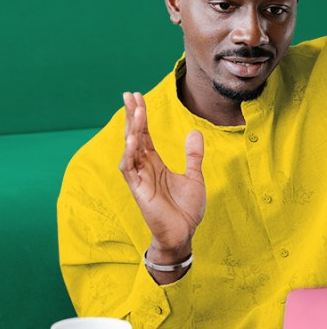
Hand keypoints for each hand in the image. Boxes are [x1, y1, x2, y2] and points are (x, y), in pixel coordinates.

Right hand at [119, 92, 205, 259]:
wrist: (184, 233)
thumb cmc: (186, 209)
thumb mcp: (194, 177)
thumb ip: (193, 155)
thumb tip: (195, 132)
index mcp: (156, 164)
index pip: (145, 135)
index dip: (142, 117)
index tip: (138, 97)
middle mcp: (144, 168)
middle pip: (135, 136)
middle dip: (132, 116)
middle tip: (128, 94)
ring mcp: (139, 178)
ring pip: (130, 148)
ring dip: (132, 129)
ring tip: (135, 110)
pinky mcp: (138, 190)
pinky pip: (129, 168)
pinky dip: (129, 153)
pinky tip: (133, 139)